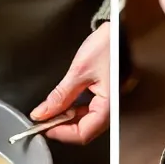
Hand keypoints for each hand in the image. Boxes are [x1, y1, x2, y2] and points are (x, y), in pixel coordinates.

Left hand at [30, 23, 109, 144]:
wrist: (122, 30)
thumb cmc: (108, 45)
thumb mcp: (79, 71)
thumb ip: (60, 96)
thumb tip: (42, 113)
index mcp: (108, 107)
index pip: (82, 133)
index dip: (61, 133)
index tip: (43, 127)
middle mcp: (111, 111)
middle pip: (84, 130)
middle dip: (62, 127)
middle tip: (44, 119)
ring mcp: (109, 105)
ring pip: (85, 122)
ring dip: (67, 119)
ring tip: (52, 110)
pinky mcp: (106, 98)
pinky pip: (89, 112)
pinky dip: (75, 110)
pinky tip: (65, 104)